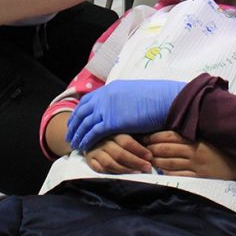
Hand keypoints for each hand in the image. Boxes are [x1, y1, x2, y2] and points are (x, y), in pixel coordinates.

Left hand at [65, 80, 184, 152]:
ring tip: (73, 143)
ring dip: (77, 133)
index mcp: (111, 89)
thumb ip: (123, 100)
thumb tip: (122, 107)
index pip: (89, 100)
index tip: (76, 119)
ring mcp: (107, 108)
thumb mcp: (134, 94)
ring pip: (85, 123)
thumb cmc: (156, 98)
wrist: (165, 100)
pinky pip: (93, 132)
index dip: (80, 111)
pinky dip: (86, 140)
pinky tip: (83, 147)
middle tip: (69, 133)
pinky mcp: (111, 121)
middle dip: (74, 123)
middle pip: (83, 111)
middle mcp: (105, 97)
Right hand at [84, 133, 153, 174]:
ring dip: (125, 169)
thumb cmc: (112, 133)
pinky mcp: (89, 160)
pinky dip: (111, 173)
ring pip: (110, 163)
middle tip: (147, 167)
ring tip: (137, 173)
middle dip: (135, 161)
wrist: (89, 134)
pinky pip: (99, 169)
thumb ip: (135, 135)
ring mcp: (94, 151)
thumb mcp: (123, 129)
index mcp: (112, 130)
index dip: (139, 149)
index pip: (126, 141)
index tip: (150, 156)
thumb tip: (152, 142)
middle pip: (119, 153)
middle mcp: (102, 140)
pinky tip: (121, 176)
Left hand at [143, 131, 235, 180]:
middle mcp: (194, 151)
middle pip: (167, 148)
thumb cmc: (223, 147)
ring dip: (156, 161)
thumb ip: (192, 133)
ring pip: (170, 162)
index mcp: (196, 138)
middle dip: (151, 148)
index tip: (144, 136)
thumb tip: (173, 130)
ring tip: (146, 159)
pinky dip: (168, 173)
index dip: (155, 136)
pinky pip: (180, 175)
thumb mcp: (208, 137)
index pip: (170, 135)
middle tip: (140, 147)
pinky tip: (160, 172)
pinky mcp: (200, 177)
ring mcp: (196, 165)